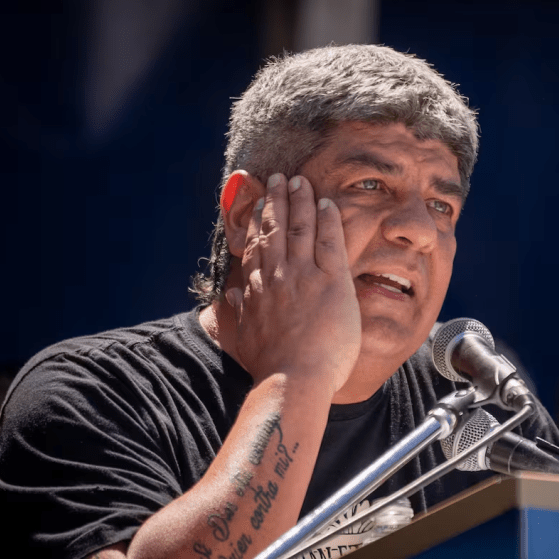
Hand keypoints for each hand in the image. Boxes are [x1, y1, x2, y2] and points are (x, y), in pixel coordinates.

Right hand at [226, 173, 360, 392]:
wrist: (292, 379)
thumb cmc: (271, 366)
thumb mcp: (245, 336)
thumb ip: (239, 311)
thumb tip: (228, 295)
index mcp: (257, 288)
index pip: (256, 246)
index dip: (255, 221)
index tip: (256, 203)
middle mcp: (277, 275)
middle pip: (275, 228)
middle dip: (276, 199)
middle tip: (278, 178)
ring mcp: (303, 276)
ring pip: (300, 227)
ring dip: (299, 200)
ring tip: (299, 181)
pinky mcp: (330, 282)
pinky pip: (329, 241)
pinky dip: (326, 219)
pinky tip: (326, 202)